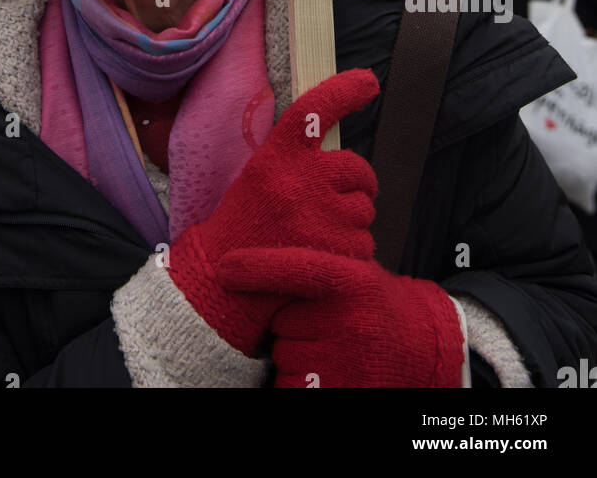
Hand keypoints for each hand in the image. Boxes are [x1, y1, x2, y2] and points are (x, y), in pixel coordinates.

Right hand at [167, 67, 379, 355]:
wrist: (221, 279)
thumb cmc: (242, 223)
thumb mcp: (257, 176)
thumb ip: (293, 160)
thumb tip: (334, 149)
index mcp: (276, 156)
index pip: (314, 111)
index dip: (344, 92)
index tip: (368, 81)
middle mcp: (300, 181)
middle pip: (356, 167)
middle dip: (357, 182)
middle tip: (342, 195)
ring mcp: (320, 217)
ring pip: (364, 208)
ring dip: (352, 219)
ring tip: (322, 233)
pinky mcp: (335, 251)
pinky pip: (365, 244)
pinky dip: (352, 251)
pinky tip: (325, 256)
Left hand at [219, 247, 464, 387]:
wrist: (421, 350)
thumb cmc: (376, 305)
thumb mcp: (356, 272)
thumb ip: (317, 264)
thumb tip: (258, 255)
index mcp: (351, 280)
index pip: (299, 268)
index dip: (258, 267)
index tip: (225, 266)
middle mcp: (348, 319)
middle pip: (282, 320)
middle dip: (291, 322)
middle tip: (320, 323)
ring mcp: (344, 359)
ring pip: (284, 355)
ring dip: (295, 353)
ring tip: (327, 347)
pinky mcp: (338, 391)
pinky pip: (291, 386)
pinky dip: (297, 382)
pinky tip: (323, 371)